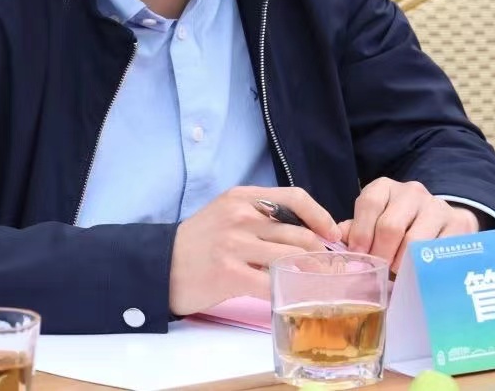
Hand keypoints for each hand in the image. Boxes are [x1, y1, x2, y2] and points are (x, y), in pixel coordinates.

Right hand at [169, 186, 340, 316]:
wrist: (161, 267)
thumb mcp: (227, 213)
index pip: (294, 197)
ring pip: (289, 259)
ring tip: (317, 283)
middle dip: (321, 254)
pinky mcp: (229, 274)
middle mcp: (239, 216)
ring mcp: (234, 245)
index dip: (320, 215)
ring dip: (309, 274)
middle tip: (330, 268)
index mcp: (242, 197)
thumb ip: (260, 215)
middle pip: (298, 234)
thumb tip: (306, 228)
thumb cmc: (199, 242)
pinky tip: (292, 296)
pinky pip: (271, 284)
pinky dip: (286, 292)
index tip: (333, 233)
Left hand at [339, 178, 480, 271]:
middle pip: (391, 226)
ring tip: (397, 274)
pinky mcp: (459, 223)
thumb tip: (337, 245)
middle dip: (381, 255)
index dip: (360, 234)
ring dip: (402, 264)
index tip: (358, 258)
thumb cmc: (398, 227)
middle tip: (379, 272)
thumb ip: (354, 232)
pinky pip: (438, 251)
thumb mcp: (373, 223)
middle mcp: (412, 192)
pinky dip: (425, 266)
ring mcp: (437, 206)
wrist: (439, 221)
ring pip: (415, 241)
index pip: (369, 203)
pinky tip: (419, 273)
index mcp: (385, 188)